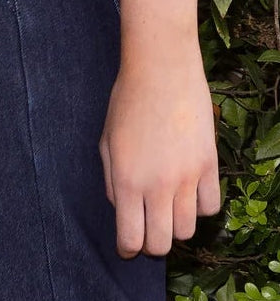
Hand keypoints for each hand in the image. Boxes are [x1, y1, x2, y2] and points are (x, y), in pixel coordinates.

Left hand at [100, 45, 220, 257]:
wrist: (161, 69)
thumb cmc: (128, 100)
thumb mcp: (106, 140)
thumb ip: (111, 180)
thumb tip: (121, 209)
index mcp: (126, 180)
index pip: (131, 238)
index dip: (128, 249)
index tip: (127, 246)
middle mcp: (156, 186)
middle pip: (161, 243)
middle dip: (152, 243)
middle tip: (148, 229)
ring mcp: (186, 178)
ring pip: (188, 231)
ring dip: (176, 225)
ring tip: (168, 208)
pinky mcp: (209, 166)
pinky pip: (211, 207)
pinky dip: (200, 207)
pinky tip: (189, 192)